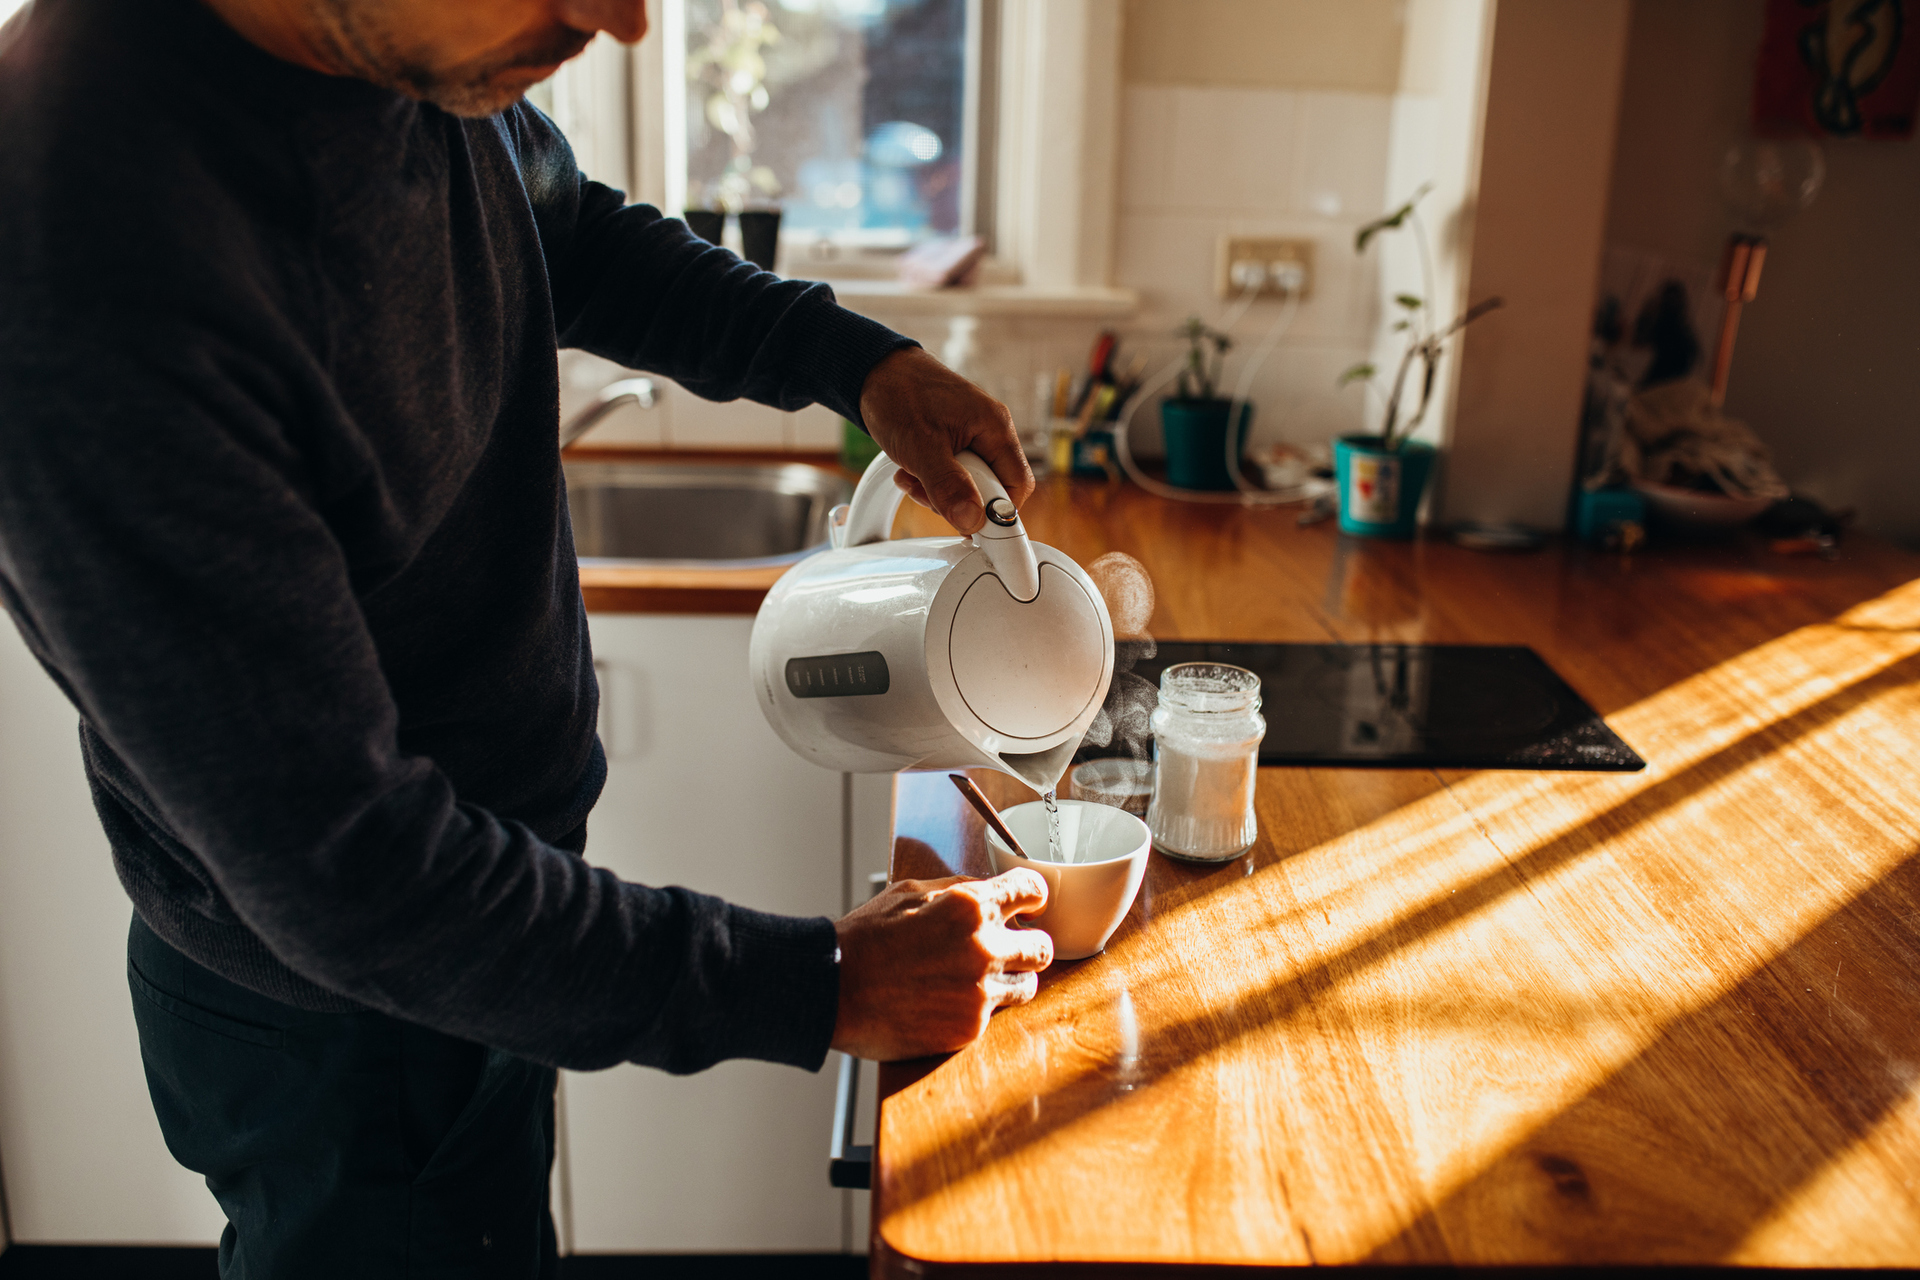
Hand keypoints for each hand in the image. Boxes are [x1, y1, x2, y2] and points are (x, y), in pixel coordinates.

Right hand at [831, 869, 1051, 1060]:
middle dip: (1029, 945)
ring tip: (980, 980)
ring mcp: (980, 990)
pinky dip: (979, 1008)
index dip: (1034, 896)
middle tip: (1011, 949)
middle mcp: (984, 947)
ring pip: (1029, 985)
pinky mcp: (970, 1026)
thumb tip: (987, 889)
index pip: (1032, 889)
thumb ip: (957, 890)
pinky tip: (950, 1002)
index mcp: (970, 906)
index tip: (1030, 905)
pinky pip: (996, 1014)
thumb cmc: (865, 939)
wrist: (834, 989)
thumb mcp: (909, 893)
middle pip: (1043, 946)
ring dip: (1012, 980)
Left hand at [857, 347, 1034, 534]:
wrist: (874, 372)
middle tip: (929, 494)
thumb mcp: (921, 447)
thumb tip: (972, 520)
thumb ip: (948, 486)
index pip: (1018, 485)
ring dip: (940, 492)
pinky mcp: (954, 441)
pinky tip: (910, 471)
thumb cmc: (899, 395)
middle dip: (959, 499)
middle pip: (993, 488)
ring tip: (913, 478)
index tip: (971, 527)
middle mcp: (990, 432)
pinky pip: (953, 474)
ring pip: (969, 484)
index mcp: (995, 428)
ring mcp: (972, 436)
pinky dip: (931, 480)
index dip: (997, 512)